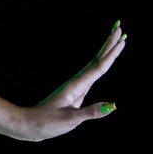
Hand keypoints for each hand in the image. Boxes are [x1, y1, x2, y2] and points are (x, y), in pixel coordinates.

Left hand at [17, 21, 126, 140]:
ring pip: (95, 65)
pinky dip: (100, 66)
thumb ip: (90, 112)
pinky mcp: (75, 93)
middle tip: (120, 28)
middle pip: (97, 59)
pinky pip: (92, 75)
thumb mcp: (69, 119)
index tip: (122, 39)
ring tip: (116, 41)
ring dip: (106, 53)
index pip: (99, 66)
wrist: (30, 125)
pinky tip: (102, 65)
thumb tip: (112, 105)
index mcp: (77, 86)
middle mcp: (77, 83)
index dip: (112, 53)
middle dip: (109, 44)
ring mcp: (76, 87)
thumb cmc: (47, 123)